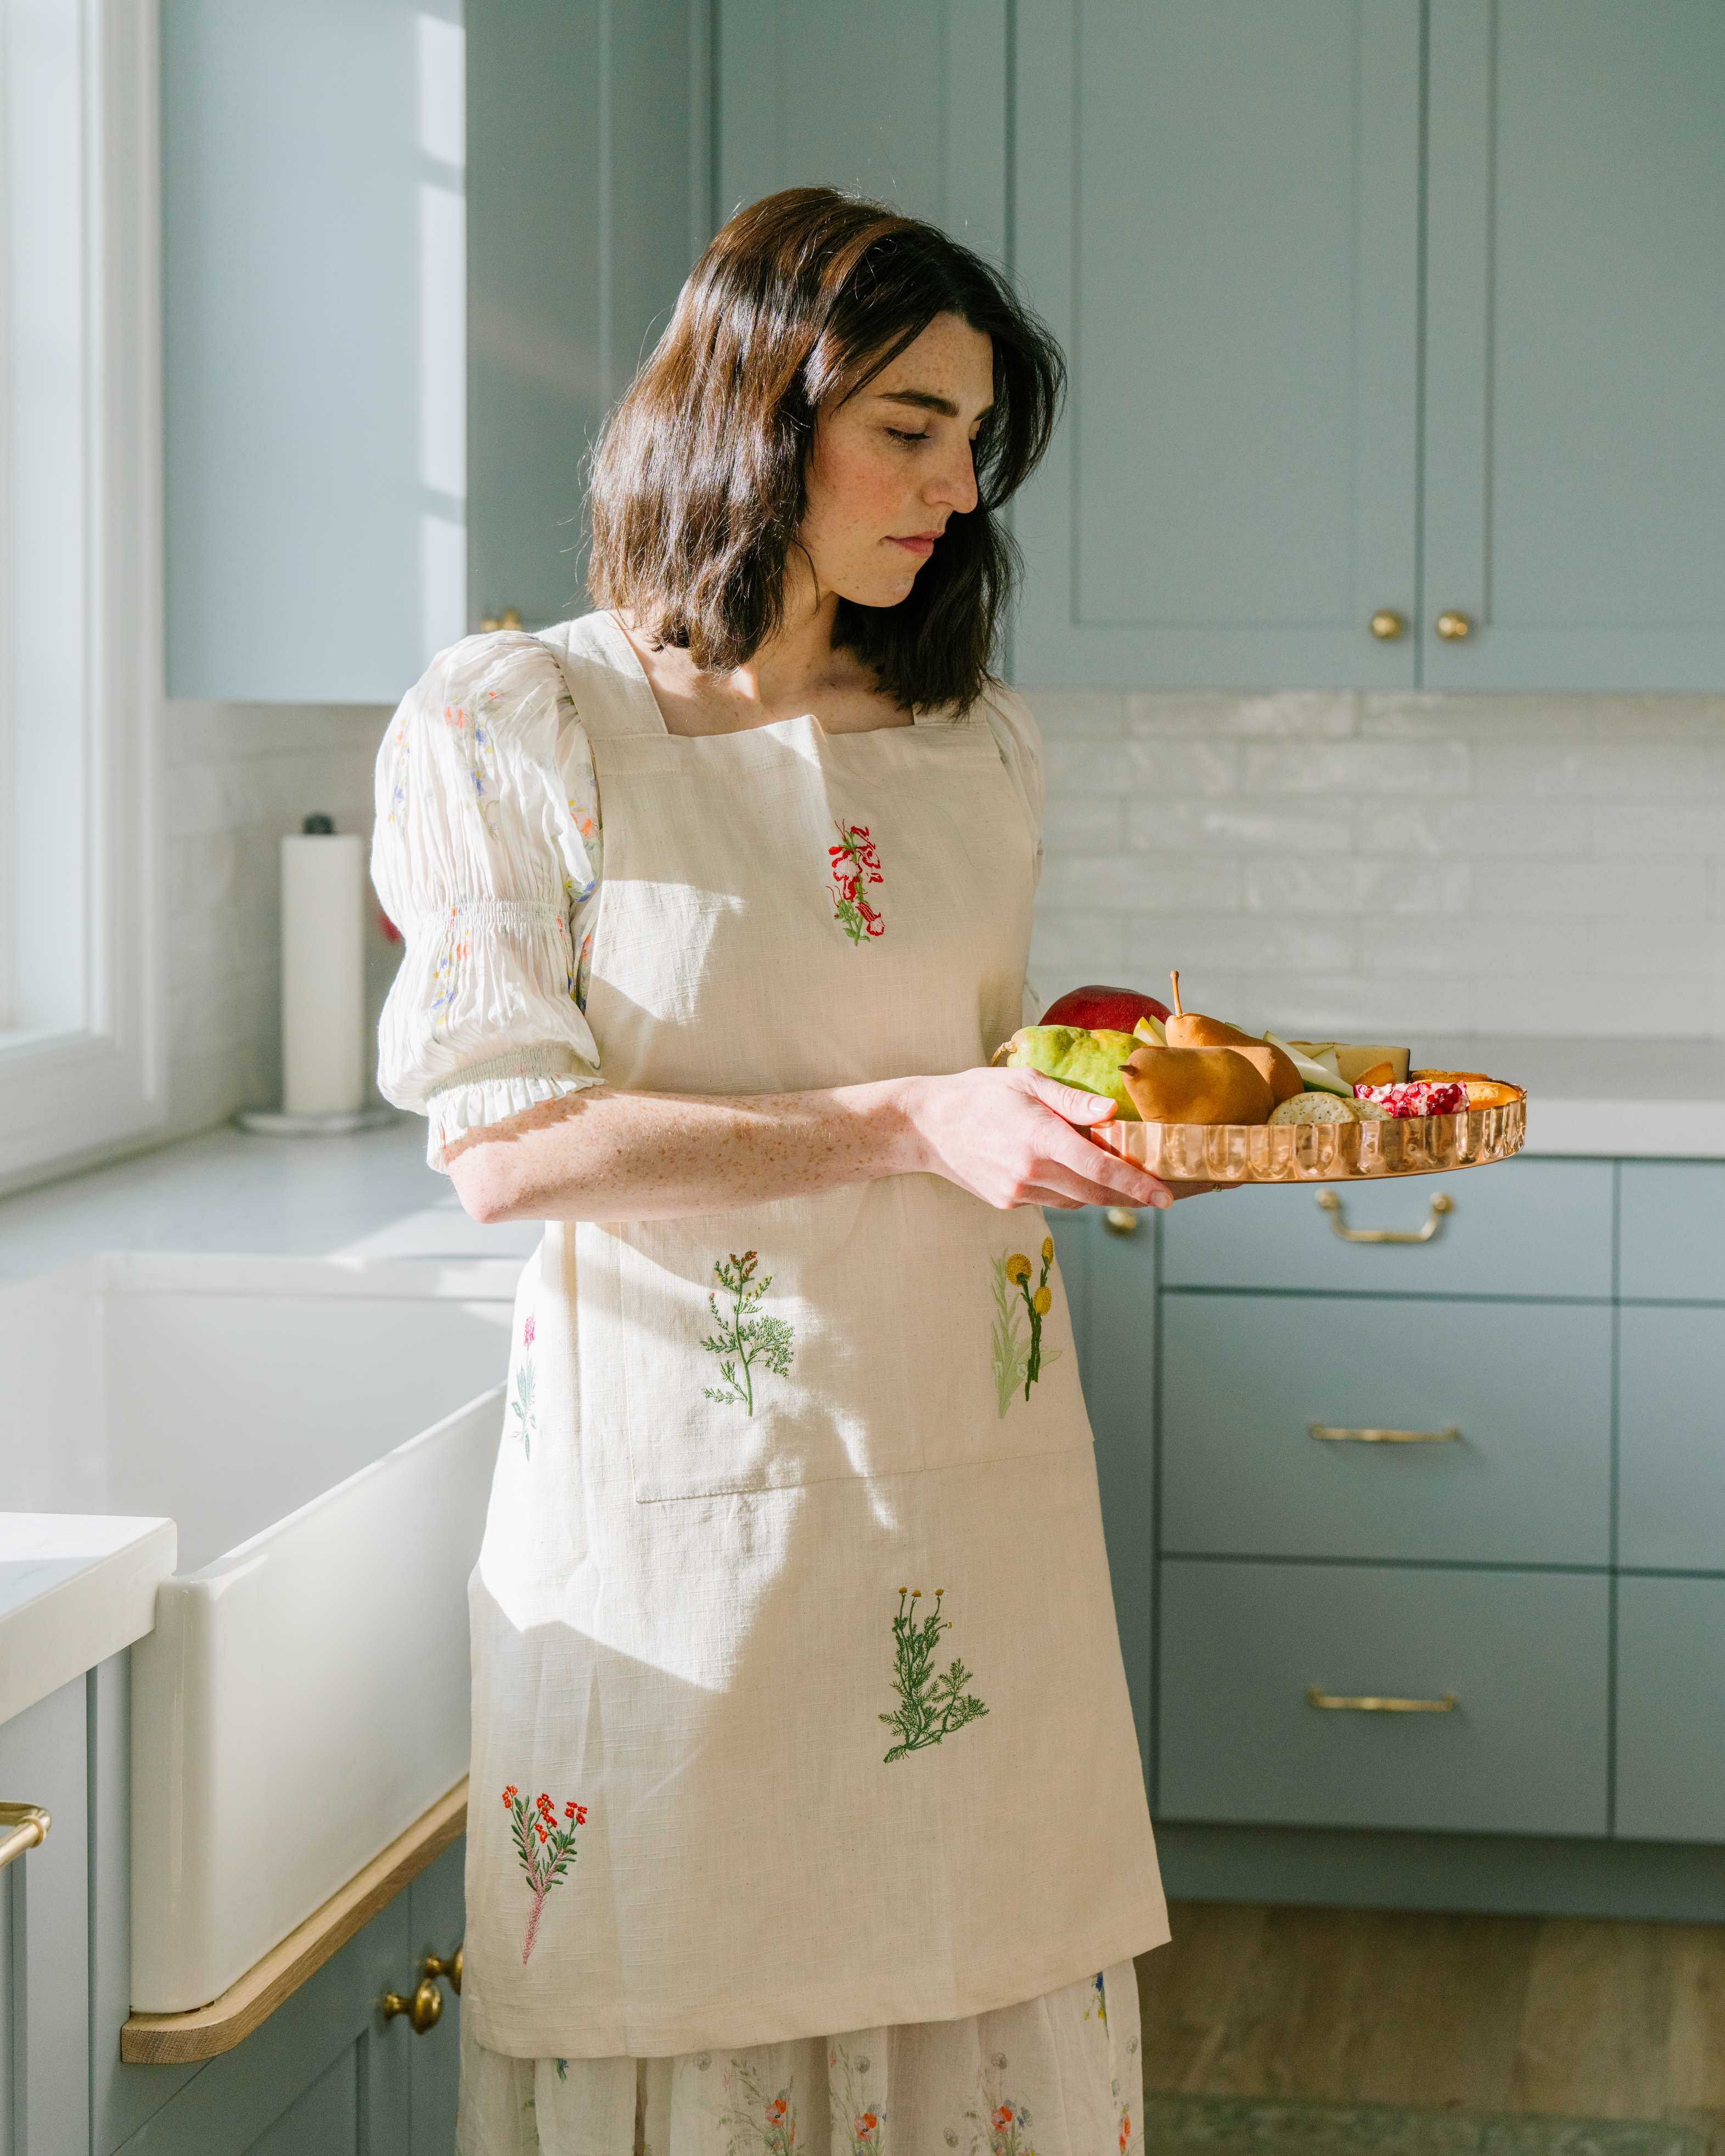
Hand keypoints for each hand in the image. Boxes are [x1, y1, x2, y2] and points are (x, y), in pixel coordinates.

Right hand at [900, 1066, 1180, 1212]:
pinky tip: (1061, 1167)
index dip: (1137, 1185)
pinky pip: (1051, 1200)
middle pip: (1095, 1192)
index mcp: (1041, 1138)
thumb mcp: (1027, 1082)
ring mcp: (1017, 1191)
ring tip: (1107, 1169)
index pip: (1101, 1168)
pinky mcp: (1007, 1201)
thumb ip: (1072, 1101)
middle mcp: (1031, 1171)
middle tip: (1155, 1191)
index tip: (1165, 1197)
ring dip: (1096, 1189)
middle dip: (1128, 1193)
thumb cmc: (979, 1093)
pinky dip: (1067, 1188)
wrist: (926, 1125)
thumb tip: (1111, 1113)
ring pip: (1075, 1199)